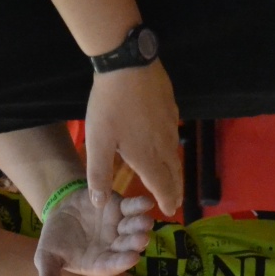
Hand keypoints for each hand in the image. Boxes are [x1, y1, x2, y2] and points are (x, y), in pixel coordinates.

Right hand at [34, 188, 155, 275]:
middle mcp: (113, 247)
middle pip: (127, 247)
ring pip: (133, 227)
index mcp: (99, 263)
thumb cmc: (54, 240)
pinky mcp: (120, 208)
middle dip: (135, 243)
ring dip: (140, 225)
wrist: (57, 212)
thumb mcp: (46, 259)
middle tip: (143, 238)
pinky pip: (132, 208)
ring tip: (146, 221)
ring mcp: (119, 228)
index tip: (132, 258)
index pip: (112, 265)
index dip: (122, 262)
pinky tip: (146, 202)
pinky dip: (139, 205)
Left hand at [85, 62, 181, 215]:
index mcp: (147, 157)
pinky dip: (173, 147)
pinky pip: (175, 134)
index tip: (170, 212)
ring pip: (176, 154)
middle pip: (174, 172)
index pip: (162, 185)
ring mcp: (170, 124)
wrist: (128, 64)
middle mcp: (164, 144)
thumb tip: (99, 204)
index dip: (166, 200)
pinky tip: (168, 143)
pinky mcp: (171, 107)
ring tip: (174, 178)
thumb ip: (98, 174)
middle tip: (176, 201)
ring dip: (176, 170)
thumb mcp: (98, 143)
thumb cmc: (110, 106)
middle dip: (175, 189)